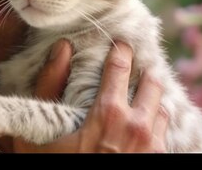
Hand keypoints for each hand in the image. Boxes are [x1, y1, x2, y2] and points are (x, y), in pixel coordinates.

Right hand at [0, 40, 167, 152]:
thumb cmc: (53, 166)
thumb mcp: (37, 131)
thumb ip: (48, 85)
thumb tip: (62, 48)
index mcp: (109, 113)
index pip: (120, 67)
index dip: (120, 51)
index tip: (120, 43)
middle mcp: (137, 127)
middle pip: (152, 84)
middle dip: (144, 72)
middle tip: (137, 66)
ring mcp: (151, 148)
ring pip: (162, 110)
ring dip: (152, 100)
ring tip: (140, 97)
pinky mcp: (157, 162)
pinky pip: (164, 135)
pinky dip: (156, 124)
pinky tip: (142, 126)